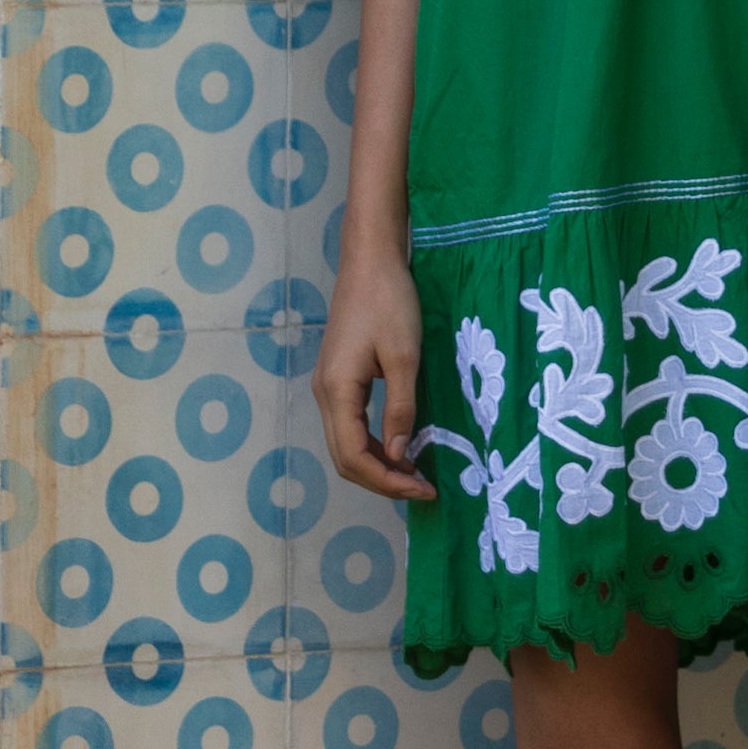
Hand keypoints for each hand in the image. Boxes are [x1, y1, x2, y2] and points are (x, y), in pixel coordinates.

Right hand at [311, 248, 437, 502]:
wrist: (370, 260)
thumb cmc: (390, 301)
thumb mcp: (404, 355)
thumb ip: (400, 407)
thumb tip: (396, 455)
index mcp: (337, 391)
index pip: (353, 457)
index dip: (386, 481)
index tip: (423, 487)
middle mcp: (324, 393)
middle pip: (345, 457)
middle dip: (382, 479)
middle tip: (422, 486)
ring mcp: (328, 385)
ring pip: (345, 443)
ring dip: (377, 463)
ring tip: (414, 472)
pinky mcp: (337, 376)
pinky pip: (349, 423)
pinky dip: (372, 442)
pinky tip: (398, 444)